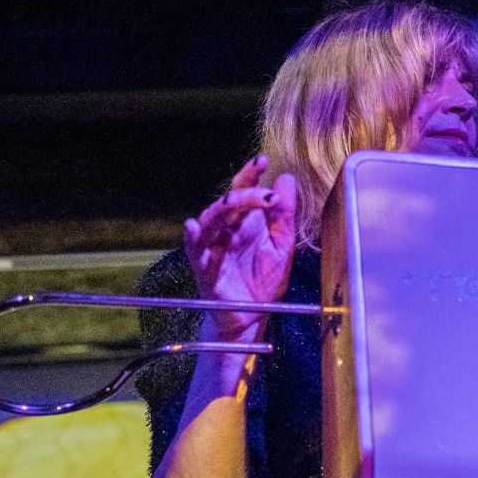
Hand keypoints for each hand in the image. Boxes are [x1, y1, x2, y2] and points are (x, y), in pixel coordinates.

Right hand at [183, 155, 296, 341]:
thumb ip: (284, 214)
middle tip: (264, 195)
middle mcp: (226, 230)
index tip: (262, 161)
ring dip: (220, 210)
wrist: (253, 317)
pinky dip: (192, 238)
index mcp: (245, 222)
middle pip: (228, 203)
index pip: (243, 190)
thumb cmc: (263, 281)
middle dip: (244, 195)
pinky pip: (194, 251)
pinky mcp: (204, 269)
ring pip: (209, 221)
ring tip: (233, 202)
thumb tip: (285, 178)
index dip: (250, 174)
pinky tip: (193, 227)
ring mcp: (213, 248)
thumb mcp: (282, 244)